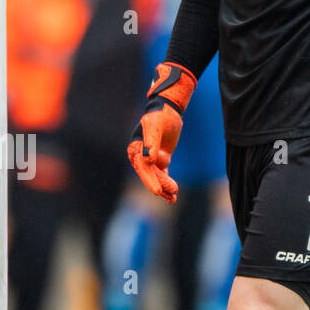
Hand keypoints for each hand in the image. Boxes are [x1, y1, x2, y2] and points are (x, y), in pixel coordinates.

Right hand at [127, 62, 196, 203]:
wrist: (168, 111)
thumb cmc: (159, 116)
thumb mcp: (154, 126)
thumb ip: (151, 142)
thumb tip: (148, 160)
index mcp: (136, 149)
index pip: (142, 167)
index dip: (150, 180)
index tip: (158, 191)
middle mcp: (141, 156)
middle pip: (150, 174)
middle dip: (159, 185)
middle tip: (172, 194)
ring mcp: (150, 159)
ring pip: (157, 177)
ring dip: (164, 188)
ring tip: (173, 198)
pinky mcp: (160, 160)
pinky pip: (162, 175)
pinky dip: (167, 184)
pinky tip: (172, 197)